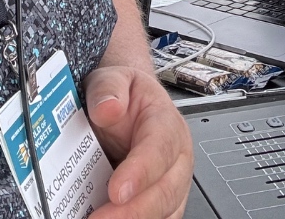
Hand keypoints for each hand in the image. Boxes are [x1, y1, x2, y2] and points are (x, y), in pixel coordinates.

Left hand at [86, 65, 192, 218]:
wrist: (124, 104)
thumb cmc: (122, 96)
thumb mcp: (111, 79)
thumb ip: (108, 90)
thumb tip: (108, 108)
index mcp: (166, 123)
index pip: (159, 150)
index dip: (140, 173)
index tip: (117, 191)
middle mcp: (176, 158)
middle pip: (166, 191)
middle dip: (133, 212)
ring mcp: (172, 184)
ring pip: (165, 213)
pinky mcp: (162, 204)